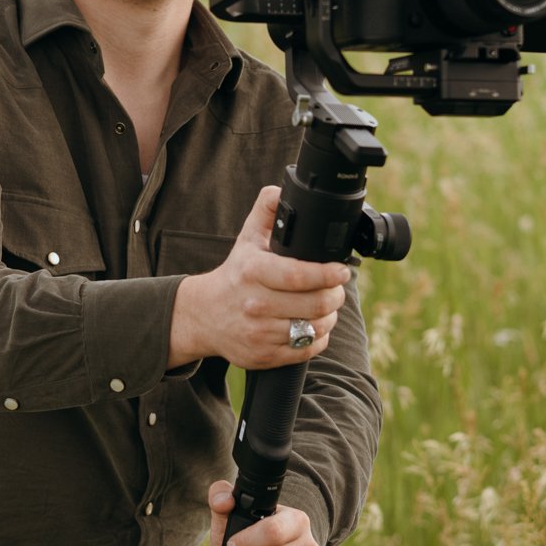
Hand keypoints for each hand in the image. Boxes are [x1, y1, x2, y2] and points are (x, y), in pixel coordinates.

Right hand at [168, 186, 348, 369]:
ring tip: (327, 305)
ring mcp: (258, 333)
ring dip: (329, 316)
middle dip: (335, 295)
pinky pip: (306, 349)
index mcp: (252, 272)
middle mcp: (254, 304)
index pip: (299, 276)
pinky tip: (314, 325)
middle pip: (314, 304)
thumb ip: (268, 209)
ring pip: (314, 329)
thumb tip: (284, 189)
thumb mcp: (247, 238)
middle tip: (337, 287)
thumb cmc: (236, 274)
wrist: (204, 315)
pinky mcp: (263, 356)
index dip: (328, 274)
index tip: (342, 270)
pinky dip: (319, 337)